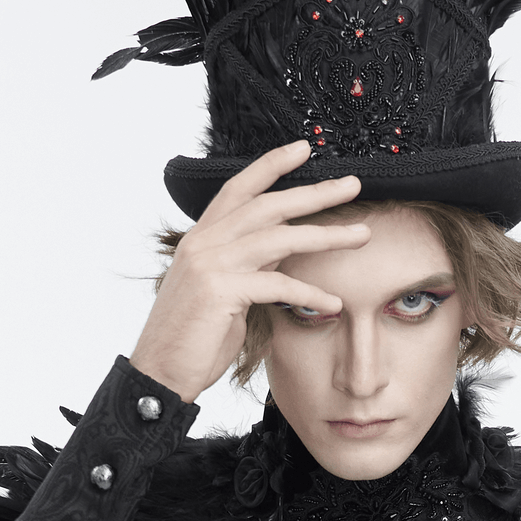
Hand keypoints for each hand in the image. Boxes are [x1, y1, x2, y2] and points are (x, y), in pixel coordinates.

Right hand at [128, 141, 371, 401]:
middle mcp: (204, 243)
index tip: (303, 148)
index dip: (270, 166)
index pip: (239, 189)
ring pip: (279, 238)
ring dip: (327, 236)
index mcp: (202, 237)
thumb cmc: (195, 334)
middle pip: (268, 205)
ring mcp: (210, 265)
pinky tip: (334, 304)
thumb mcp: (224, 287)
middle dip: (314, 193)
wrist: (158, 373)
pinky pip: (278, 285)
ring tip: (362, 235)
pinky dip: (310, 293)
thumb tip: (287, 243)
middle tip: (352, 184)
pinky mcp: (220, 292)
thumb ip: (251, 261)